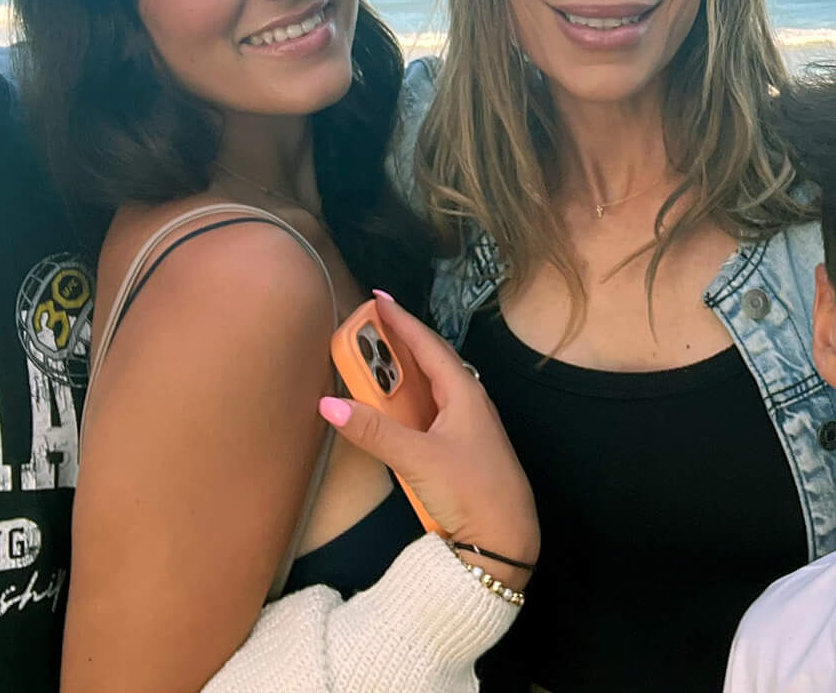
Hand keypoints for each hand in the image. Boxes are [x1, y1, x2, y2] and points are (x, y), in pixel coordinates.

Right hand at [318, 292, 538, 591]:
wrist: (507, 538)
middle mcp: (468, 402)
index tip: (379, 297)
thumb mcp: (418, 459)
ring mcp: (466, 427)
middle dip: (400, 342)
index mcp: (464, 392)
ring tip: (374, 359)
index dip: (402, 320)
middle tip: (370, 325)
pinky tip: (394, 408)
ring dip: (403, 374)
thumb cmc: (470, 489)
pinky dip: (408, 403)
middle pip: (430, 362)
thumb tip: (328, 404)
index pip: (428, 345)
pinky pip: (430, 413)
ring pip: (430, 388)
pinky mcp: (461, 450)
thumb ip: (374, 432)